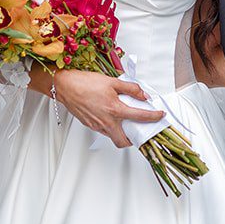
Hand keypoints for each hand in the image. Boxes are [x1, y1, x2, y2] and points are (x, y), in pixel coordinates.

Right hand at [33, 67, 164, 148]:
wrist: (65, 86)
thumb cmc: (85, 83)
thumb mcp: (112, 81)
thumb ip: (131, 89)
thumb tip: (143, 95)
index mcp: (114, 109)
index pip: (140, 117)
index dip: (153, 117)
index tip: (159, 115)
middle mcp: (106, 121)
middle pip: (124, 141)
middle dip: (133, 140)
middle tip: (139, 130)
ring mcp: (97, 125)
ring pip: (113, 136)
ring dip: (121, 133)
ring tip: (125, 122)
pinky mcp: (90, 125)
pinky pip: (104, 131)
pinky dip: (111, 127)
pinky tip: (111, 117)